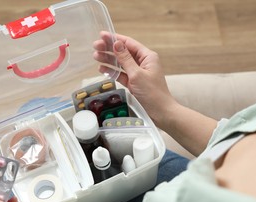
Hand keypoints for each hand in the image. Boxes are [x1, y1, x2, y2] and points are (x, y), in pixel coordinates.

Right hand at [94, 32, 217, 155]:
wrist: (160, 113)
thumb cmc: (153, 93)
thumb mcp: (137, 74)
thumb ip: (125, 59)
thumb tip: (116, 44)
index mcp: (147, 57)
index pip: (129, 43)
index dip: (115, 38)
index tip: (102, 35)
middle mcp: (143, 63)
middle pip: (123, 52)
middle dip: (109, 49)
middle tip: (95, 46)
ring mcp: (137, 73)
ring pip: (120, 63)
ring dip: (108, 59)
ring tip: (95, 56)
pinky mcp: (133, 83)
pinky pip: (120, 74)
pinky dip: (112, 71)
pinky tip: (102, 68)